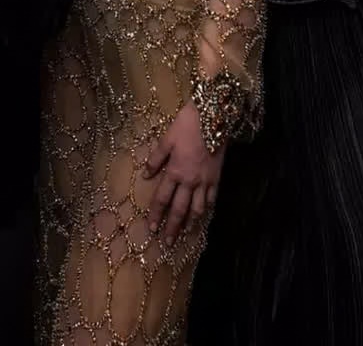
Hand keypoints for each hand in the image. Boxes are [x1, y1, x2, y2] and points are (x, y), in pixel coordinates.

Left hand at [145, 101, 223, 245]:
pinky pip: (212, 199)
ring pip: (198, 209)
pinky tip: (203, 215)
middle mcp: (190, 181)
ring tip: (185, 233)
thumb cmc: (185, 126)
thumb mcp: (166, 139)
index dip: (156, 214)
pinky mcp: (217, 178)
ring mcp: (205, 182)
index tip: (152, 229)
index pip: (162, 199)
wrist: (212, 118)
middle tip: (168, 243)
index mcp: (175, 172)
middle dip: (173, 227)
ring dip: (190, 223)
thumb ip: (155, 159)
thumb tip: (145, 175)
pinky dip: (207, 209)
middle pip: (180, 210)